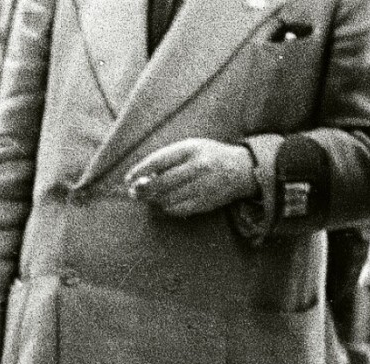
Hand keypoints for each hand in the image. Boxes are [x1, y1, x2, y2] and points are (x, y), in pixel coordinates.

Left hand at [126, 138, 256, 216]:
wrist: (241, 169)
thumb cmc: (208, 157)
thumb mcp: (191, 148)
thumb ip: (168, 159)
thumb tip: (142, 178)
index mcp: (191, 149)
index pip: (158, 161)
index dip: (140, 171)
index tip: (128, 179)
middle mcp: (197, 166)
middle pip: (161, 182)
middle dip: (143, 190)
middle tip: (134, 194)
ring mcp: (202, 185)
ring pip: (167, 198)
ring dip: (154, 200)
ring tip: (149, 198)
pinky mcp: (205, 201)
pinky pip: (178, 209)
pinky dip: (167, 208)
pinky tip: (164, 204)